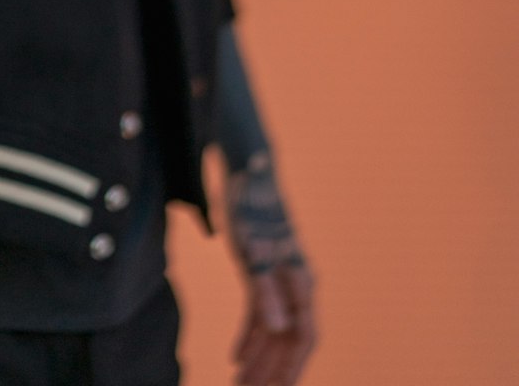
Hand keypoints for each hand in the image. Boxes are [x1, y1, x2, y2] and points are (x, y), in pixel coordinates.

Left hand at [224, 152, 317, 385]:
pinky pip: (259, 315)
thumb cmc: (254, 210)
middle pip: (288, 341)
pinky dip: (249, 337)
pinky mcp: (261, 274)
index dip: (292, 368)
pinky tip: (237, 358)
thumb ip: (266, 290)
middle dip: (273, 372)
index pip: (303, 337)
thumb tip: (278, 329)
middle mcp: (295, 287)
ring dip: (259, 360)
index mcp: (301, 283)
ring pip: (273, 332)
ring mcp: (279, 281)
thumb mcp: (255, 251)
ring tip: (240, 385)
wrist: (249, 175)